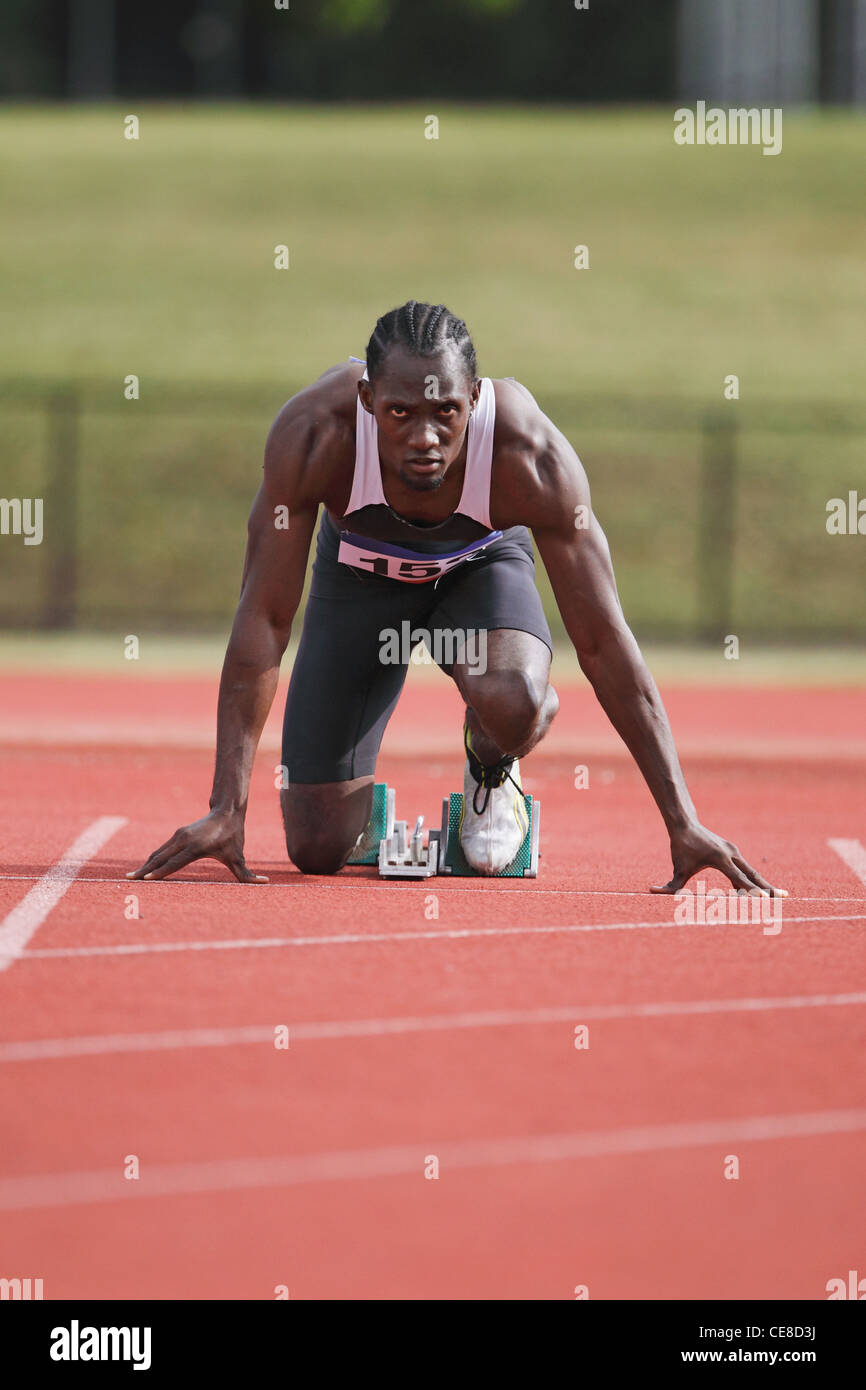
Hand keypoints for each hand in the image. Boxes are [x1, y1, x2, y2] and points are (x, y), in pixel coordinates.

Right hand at [126, 808, 267, 882]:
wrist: (227, 811)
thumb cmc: (233, 837)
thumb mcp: (239, 857)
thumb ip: (248, 874)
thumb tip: (265, 883)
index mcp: (197, 847)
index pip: (175, 862)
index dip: (161, 871)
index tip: (147, 879)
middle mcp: (184, 840)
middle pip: (160, 857)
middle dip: (145, 870)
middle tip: (130, 880)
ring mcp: (178, 835)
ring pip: (158, 853)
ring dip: (145, 865)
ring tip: (132, 877)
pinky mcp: (177, 835)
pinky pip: (161, 850)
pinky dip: (151, 859)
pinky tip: (144, 869)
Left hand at [650, 822, 786, 896]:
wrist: (685, 825)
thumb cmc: (681, 848)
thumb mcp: (677, 868)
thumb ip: (670, 885)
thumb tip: (651, 891)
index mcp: (720, 859)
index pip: (739, 878)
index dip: (750, 890)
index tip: (764, 898)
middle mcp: (731, 854)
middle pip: (753, 875)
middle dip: (767, 887)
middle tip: (784, 897)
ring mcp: (734, 852)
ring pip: (752, 871)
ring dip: (764, 884)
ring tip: (780, 895)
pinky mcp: (733, 852)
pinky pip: (746, 868)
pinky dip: (754, 879)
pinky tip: (763, 889)